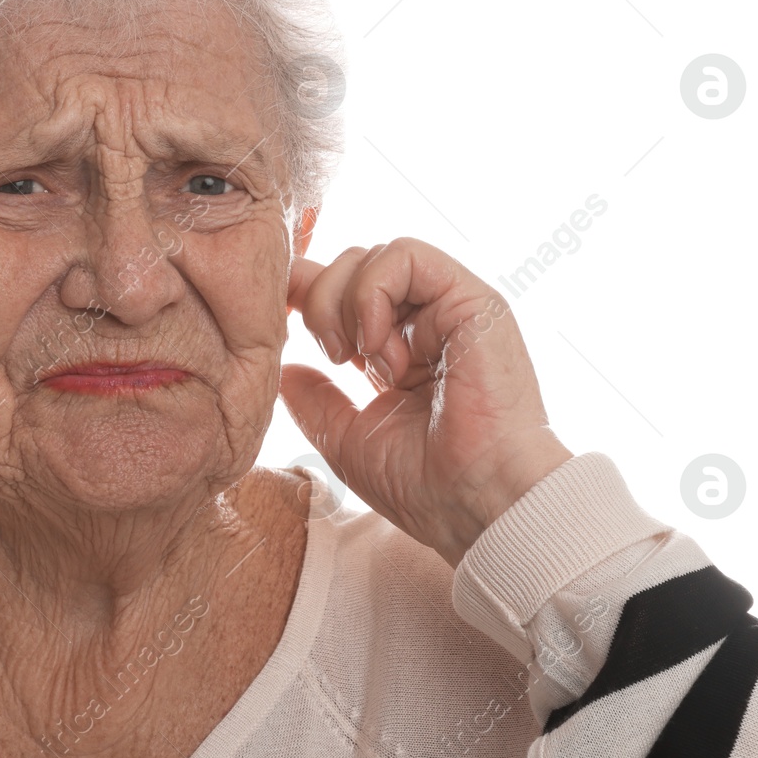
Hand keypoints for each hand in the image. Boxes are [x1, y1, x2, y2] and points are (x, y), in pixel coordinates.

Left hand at [277, 238, 572, 566]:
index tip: (280, 315)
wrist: (478, 502)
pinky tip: (378, 344)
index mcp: (401, 353)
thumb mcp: (347, 439)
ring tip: (361, 358)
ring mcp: (450, 308)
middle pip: (352, 265)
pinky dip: (373, 293)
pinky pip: (405, 255)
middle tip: (333, 357)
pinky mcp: (473, 298)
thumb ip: (315, 400)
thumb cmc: (424, 485)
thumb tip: (284, 369)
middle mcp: (427, 324)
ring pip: (374, 255)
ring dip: (346, 303)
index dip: (305, 293)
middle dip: (320, 302)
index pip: (346, 294)